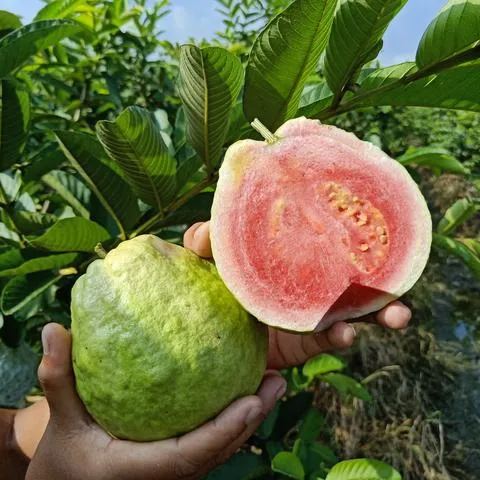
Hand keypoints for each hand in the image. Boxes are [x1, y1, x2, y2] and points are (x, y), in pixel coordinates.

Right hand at [26, 324, 285, 479]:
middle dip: (251, 419)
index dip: (224, 430)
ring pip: (221, 448)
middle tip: (277, 382)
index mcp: (141, 470)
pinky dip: (233, 419)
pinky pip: (212, 442)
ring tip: (274, 382)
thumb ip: (58, 378)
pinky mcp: (178, 464)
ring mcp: (176, 472)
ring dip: (250, 418)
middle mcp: (167, 475)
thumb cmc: (65, 458)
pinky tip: (245, 389)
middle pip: (219, 450)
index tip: (251, 401)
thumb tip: (53, 328)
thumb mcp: (60, 421)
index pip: (190, 454)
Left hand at [184, 222, 411, 369]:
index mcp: (292, 256)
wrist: (210, 336)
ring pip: (354, 310)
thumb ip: (203, 244)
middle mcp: (308, 282)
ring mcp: (310, 312)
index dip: (352, 230)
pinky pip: (328, 340)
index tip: (376, 221)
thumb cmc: (209, 289)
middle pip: (353, 274)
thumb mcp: (204, 263)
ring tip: (397, 315)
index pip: (326, 238)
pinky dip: (341, 336)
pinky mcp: (304, 342)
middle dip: (381, 275)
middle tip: (402, 274)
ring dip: (379, 312)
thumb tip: (206, 231)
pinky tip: (346, 333)